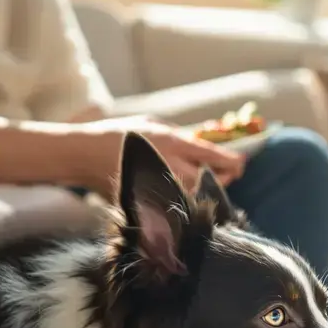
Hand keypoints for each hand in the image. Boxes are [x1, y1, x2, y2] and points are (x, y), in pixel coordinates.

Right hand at [79, 115, 246, 194]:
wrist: (84, 154)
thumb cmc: (121, 133)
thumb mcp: (155, 124)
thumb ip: (183, 134)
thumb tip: (211, 138)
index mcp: (172, 142)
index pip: (213, 155)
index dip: (232, 161)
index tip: (242, 162)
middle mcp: (169, 164)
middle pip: (211, 178)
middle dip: (225, 177)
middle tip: (230, 172)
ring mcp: (160, 184)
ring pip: (197, 193)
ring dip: (207, 188)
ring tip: (210, 181)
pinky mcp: (150, 199)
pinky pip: (178, 202)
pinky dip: (188, 199)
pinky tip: (189, 194)